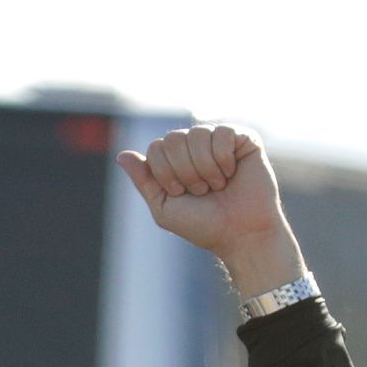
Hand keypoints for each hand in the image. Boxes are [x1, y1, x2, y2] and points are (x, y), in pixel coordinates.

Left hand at [116, 125, 303, 295]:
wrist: (240, 233)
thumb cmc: (202, 224)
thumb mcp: (163, 207)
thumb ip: (144, 180)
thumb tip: (121, 155)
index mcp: (175, 160)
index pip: (156, 147)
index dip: (165, 173)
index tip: (180, 193)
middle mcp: (195, 146)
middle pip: (173, 138)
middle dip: (183, 171)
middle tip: (200, 191)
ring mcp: (219, 140)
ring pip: (197, 133)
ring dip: (204, 168)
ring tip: (217, 185)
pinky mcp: (244, 139)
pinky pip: (223, 132)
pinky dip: (224, 159)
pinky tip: (232, 173)